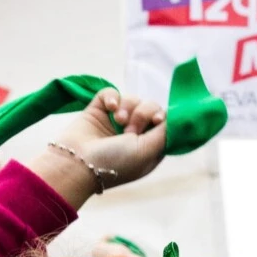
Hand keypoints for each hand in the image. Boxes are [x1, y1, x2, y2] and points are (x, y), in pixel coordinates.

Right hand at [32, 89, 169, 206]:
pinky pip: (112, 92)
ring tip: (117, 121)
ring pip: (132, 99)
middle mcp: (133, 133)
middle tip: (131, 129)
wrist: (77, 163)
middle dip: (143, 113)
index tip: (157, 119)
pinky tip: (108, 108)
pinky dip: (112, 97)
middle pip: (150, 107)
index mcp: (147, 146)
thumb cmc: (115, 163)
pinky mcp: (99, 110)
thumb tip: (178, 115)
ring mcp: (115, 121)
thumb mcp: (148, 151)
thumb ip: (166, 131)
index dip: (163, 117)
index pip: (164, 123)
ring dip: (127, 108)